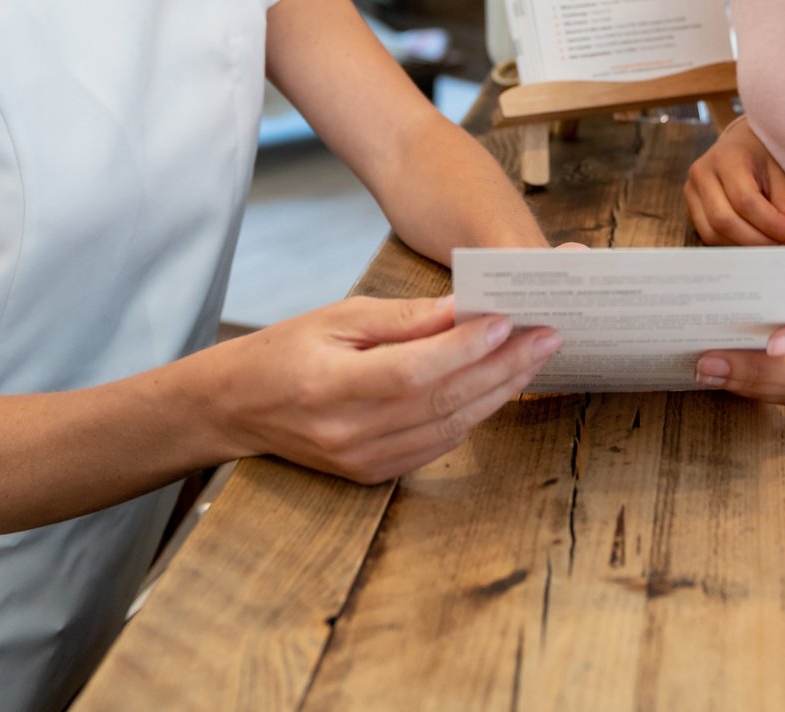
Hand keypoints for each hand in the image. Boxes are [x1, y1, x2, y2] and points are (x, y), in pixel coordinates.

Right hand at [206, 295, 559, 483]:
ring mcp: (360, 461)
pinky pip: (436, 446)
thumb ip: (403, 318)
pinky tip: (499, 387)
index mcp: (329, 387)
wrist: (238, 407)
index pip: (412, 371)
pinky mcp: (372, 475)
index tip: (508, 321)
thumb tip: (464, 308)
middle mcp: (347, 434)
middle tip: (546, 336)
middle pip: (441, 403)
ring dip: (499, 392)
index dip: (465, 349)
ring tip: (534, 357)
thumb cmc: (286, 350)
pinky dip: (472, 415)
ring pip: (448, 428)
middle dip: (503, 368)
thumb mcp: (337, 317)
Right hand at [685, 118, 784, 245]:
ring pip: (713, 233)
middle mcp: (701, 174)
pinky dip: (734, 245)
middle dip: (759, 240)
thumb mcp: (779, 170)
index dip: (772, 224)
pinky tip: (757, 245)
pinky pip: (709, 236)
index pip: (746, 200)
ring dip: (746, 247)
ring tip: (775, 248)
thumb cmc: (762, 155)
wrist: (740, 143)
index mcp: (725, 158)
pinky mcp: (691, 209)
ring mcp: (691, 192)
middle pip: (724, 220)